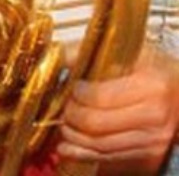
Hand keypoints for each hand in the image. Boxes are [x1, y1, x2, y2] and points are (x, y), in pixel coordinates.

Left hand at [58, 46, 178, 174]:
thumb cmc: (156, 71)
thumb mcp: (131, 54)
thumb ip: (90, 53)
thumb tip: (55, 55)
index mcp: (151, 87)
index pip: (99, 97)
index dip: (77, 94)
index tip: (72, 88)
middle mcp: (154, 117)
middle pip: (95, 124)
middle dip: (70, 116)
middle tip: (65, 106)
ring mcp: (152, 140)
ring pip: (99, 145)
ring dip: (72, 136)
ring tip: (64, 124)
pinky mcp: (147, 155)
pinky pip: (108, 158)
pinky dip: (82, 154)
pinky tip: (67, 146)